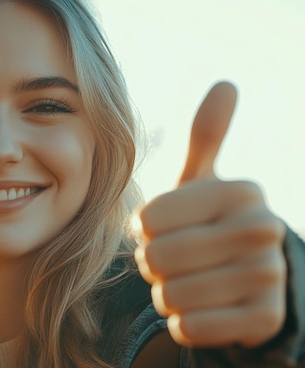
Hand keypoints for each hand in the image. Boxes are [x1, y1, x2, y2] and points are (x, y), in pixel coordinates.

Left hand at [134, 82, 286, 347]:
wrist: (244, 279)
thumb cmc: (206, 223)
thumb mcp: (203, 181)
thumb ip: (208, 136)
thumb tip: (226, 84)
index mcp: (242, 191)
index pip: (147, 220)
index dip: (142, 231)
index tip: (163, 230)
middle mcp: (264, 231)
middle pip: (157, 258)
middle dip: (153, 265)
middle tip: (171, 260)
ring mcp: (269, 278)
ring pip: (171, 295)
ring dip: (166, 293)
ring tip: (186, 281)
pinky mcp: (264, 321)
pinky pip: (189, 327)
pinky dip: (182, 321)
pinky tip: (200, 308)